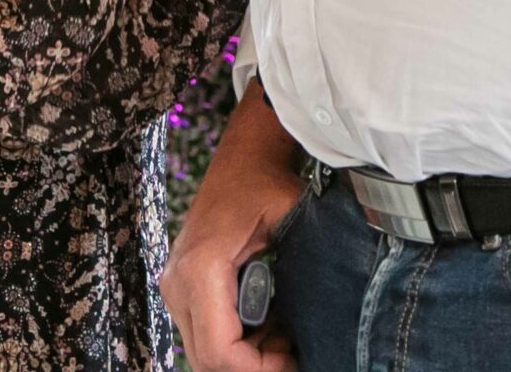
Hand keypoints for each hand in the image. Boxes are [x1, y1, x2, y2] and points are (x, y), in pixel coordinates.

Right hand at [164, 132, 305, 371]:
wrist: (242, 160)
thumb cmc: (264, 186)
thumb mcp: (293, 224)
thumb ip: (309, 271)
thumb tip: (334, 322)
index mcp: (201, 271)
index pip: (220, 351)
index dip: (259, 369)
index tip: (293, 358)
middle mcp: (178, 284)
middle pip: (207, 360)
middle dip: (253, 367)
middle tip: (292, 351)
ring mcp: (176, 287)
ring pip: (204, 352)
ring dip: (246, 356)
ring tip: (283, 335)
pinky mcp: (181, 289)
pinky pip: (204, 334)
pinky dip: (237, 341)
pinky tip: (267, 324)